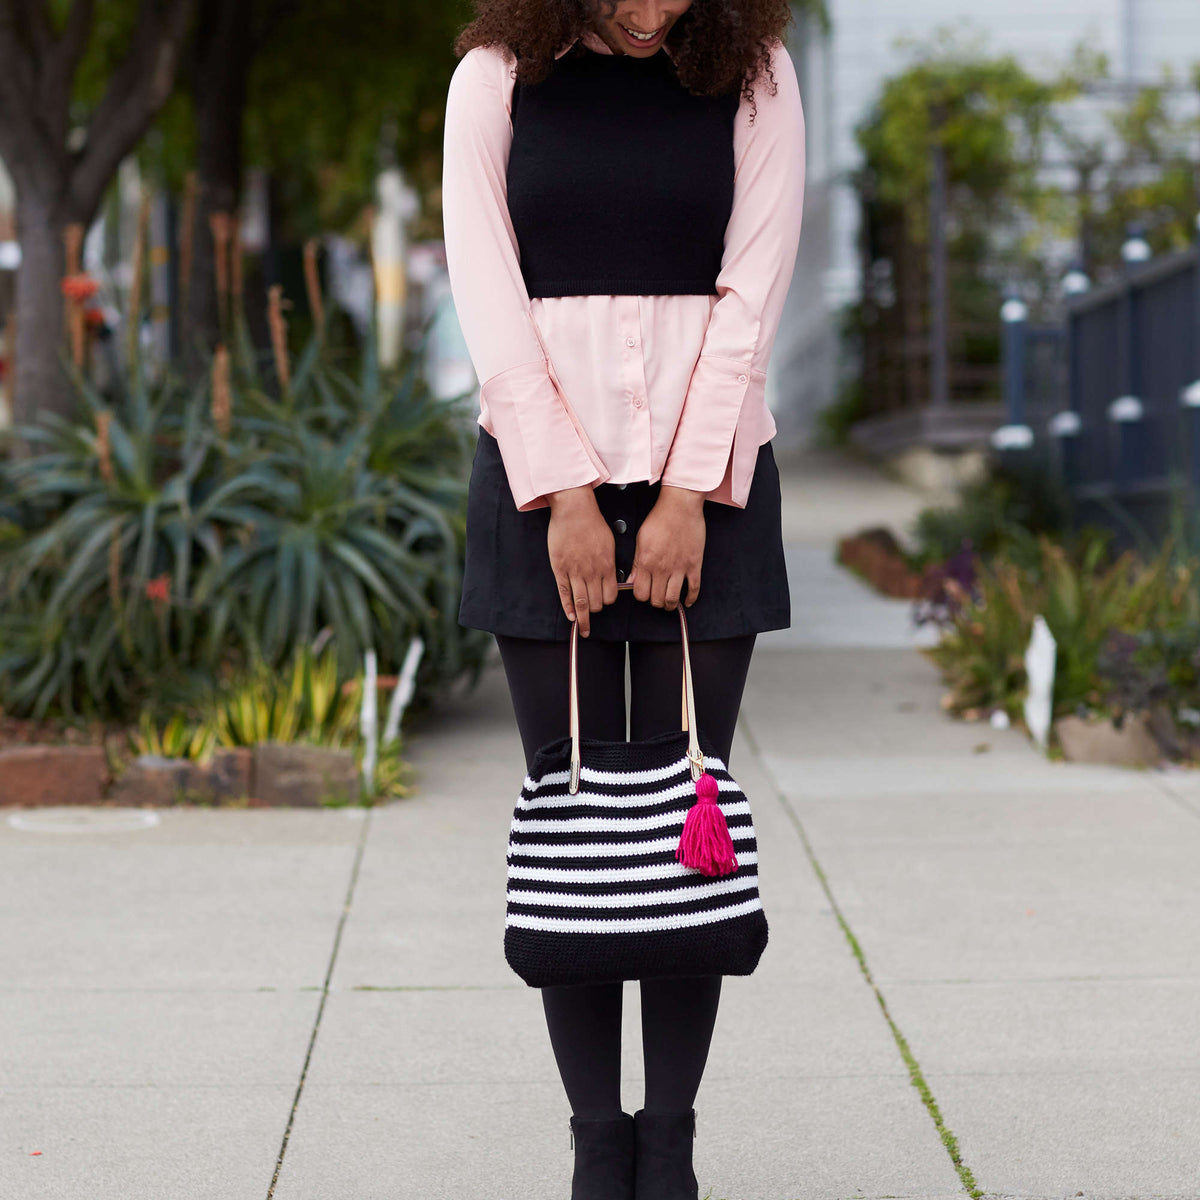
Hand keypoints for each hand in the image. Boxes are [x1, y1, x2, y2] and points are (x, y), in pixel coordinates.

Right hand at [546, 485, 617, 636]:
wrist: (573, 510)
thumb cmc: (592, 523)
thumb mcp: (609, 543)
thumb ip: (610, 562)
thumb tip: (612, 577)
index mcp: (606, 566)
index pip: (610, 595)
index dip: (608, 601)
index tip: (604, 602)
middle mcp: (592, 572)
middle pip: (596, 602)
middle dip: (595, 610)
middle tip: (592, 612)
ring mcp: (575, 572)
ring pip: (581, 602)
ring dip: (583, 618)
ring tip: (584, 629)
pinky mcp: (560, 569)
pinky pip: (564, 593)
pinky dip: (568, 608)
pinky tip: (571, 617)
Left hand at [628, 485, 704, 610]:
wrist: (680, 506)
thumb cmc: (660, 519)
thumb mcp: (641, 540)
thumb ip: (637, 563)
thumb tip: (632, 580)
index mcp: (647, 562)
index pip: (641, 593)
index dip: (641, 596)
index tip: (644, 592)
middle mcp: (662, 568)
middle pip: (656, 599)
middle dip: (655, 602)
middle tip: (656, 598)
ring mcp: (680, 568)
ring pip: (673, 598)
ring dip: (670, 604)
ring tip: (669, 603)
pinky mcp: (694, 565)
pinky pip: (694, 588)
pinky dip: (691, 599)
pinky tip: (687, 601)